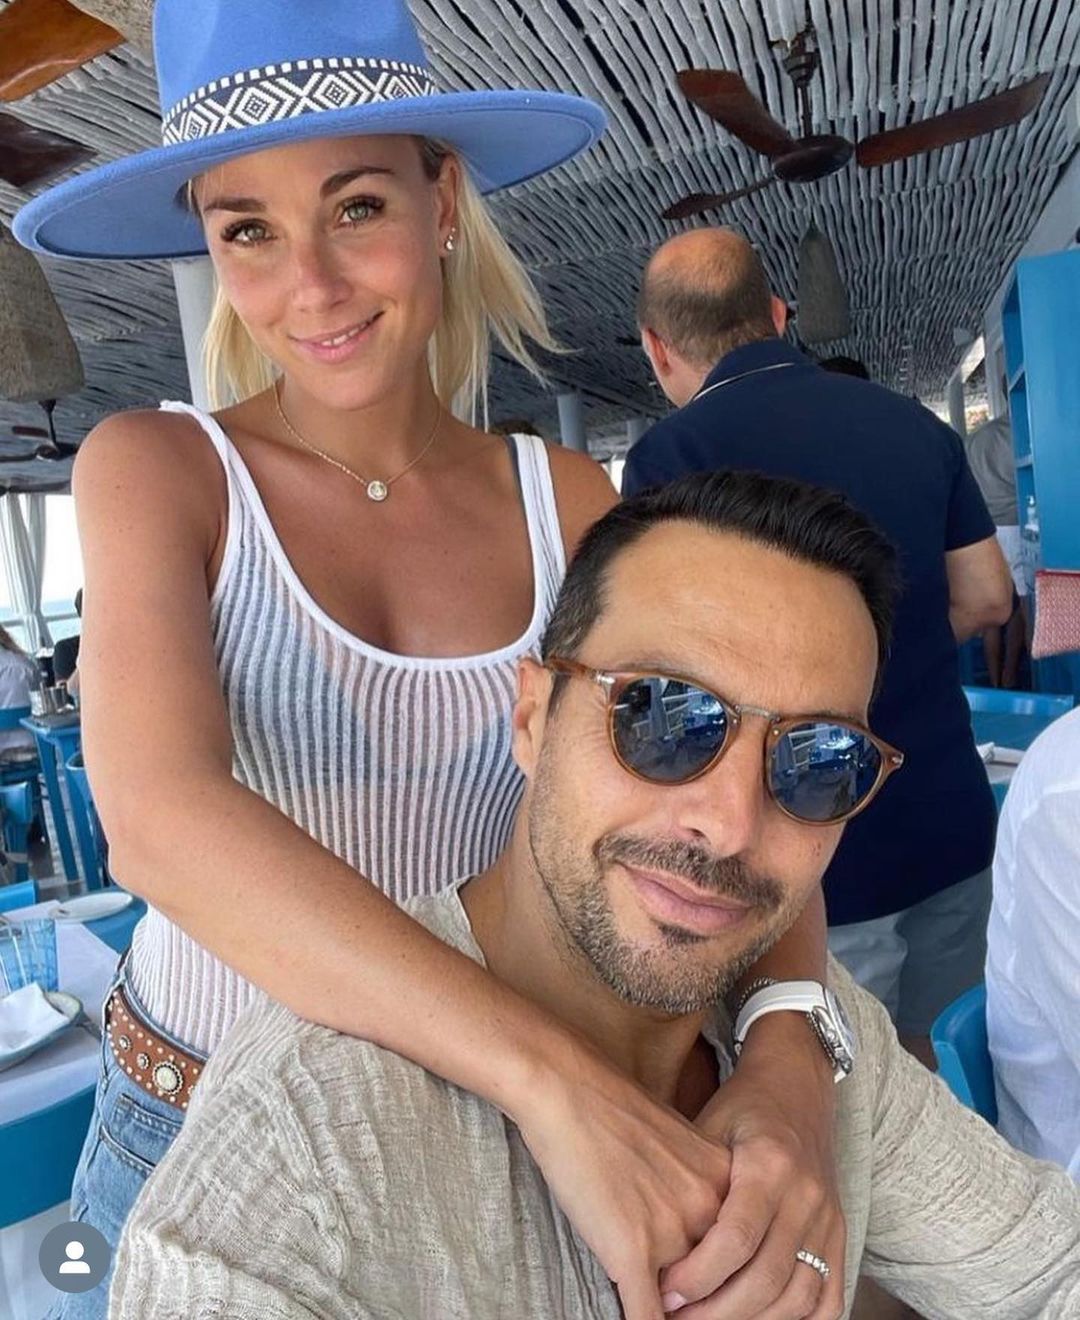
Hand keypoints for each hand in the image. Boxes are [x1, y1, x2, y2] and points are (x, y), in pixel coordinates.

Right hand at [515, 1033, 732, 1319]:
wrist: (568, 1085)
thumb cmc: (610, 1109)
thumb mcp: (675, 1145)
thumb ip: (694, 1190)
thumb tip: (696, 1238)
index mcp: (726, 1183)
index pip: (741, 1255)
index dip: (728, 1285)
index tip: (719, 1299)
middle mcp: (710, 1209)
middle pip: (721, 1284)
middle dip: (704, 1308)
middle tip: (691, 1316)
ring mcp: (673, 1230)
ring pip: (687, 1308)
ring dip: (675, 1318)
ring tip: (663, 1317)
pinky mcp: (632, 1248)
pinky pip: (647, 1315)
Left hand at [660, 1015, 844, 1318]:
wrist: (796, 1086)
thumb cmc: (741, 1108)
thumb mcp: (708, 1128)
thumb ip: (689, 1182)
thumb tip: (644, 1243)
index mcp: (769, 1165)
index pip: (736, 1239)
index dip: (698, 1276)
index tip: (663, 1293)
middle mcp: (805, 1196)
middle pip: (766, 1278)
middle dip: (716, 1311)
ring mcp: (828, 1219)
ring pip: (798, 1297)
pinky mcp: (840, 1234)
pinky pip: (829, 1297)